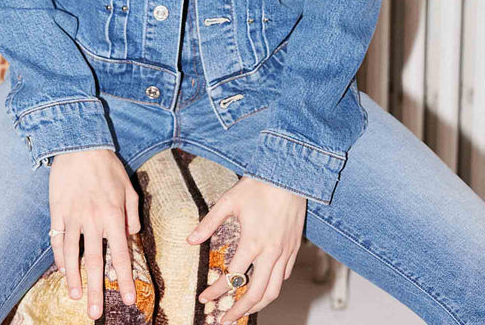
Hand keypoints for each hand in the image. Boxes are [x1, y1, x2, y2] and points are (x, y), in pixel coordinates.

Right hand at [48, 148, 140, 320]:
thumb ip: (132, 212)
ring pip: (72, 255)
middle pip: (94, 262)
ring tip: (76, 297)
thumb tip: (132, 235)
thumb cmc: (107, 165)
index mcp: (113, 215)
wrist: (80, 144)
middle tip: (95, 313)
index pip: (120, 254)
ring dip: (73, 279)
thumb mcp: (128, 186)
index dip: (123, 278)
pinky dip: (60, 257)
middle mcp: (93, 220)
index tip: (127, 298)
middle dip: (95, 290)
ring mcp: (73, 217)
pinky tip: (63, 270)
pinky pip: (58, 240)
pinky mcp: (57, 212)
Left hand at [186, 176, 305, 322]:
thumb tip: (190, 239)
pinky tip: (262, 288)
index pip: (231, 277)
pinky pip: (283, 276)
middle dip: (237, 311)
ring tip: (243, 312)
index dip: (216, 291)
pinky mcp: (294, 248)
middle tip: (224, 320)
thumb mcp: (229, 201)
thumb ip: (209, 223)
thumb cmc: (259, 185)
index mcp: (252, 242)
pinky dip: (272, 287)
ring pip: (273, 291)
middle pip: (255, 294)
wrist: (290, 175)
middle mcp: (270, 252)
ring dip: (257, 306)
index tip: (204, 298)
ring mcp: (284, 252)